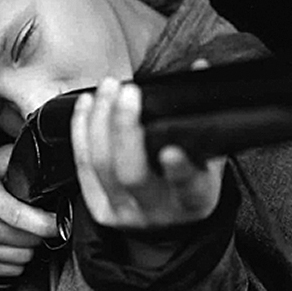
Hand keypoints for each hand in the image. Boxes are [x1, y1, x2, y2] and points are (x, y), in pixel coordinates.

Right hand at [0, 145, 59, 276]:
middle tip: (32, 218)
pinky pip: (13, 271)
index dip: (53, 224)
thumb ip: (21, 159)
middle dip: (38, 231)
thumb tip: (48, 165)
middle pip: (32, 241)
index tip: (60, 220)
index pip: (32, 222)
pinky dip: (16, 259)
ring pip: (25, 258)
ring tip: (18, 229)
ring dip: (28, 246)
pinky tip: (8, 242)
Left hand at [70, 59, 225, 228]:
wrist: (167, 222)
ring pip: (102, 166)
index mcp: (193, 202)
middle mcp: (157, 211)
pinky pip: (82, 166)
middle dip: (125, 129)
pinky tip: (88, 105)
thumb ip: (204, 115)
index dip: (179, 171)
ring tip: (108, 89)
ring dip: (100, 121)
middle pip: (132, 174)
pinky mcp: (98, 207)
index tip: (171, 151)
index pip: (188, 188)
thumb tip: (199, 68)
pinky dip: (82, 130)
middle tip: (128, 93)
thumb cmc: (190, 184)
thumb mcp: (209, 157)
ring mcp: (123, 211)